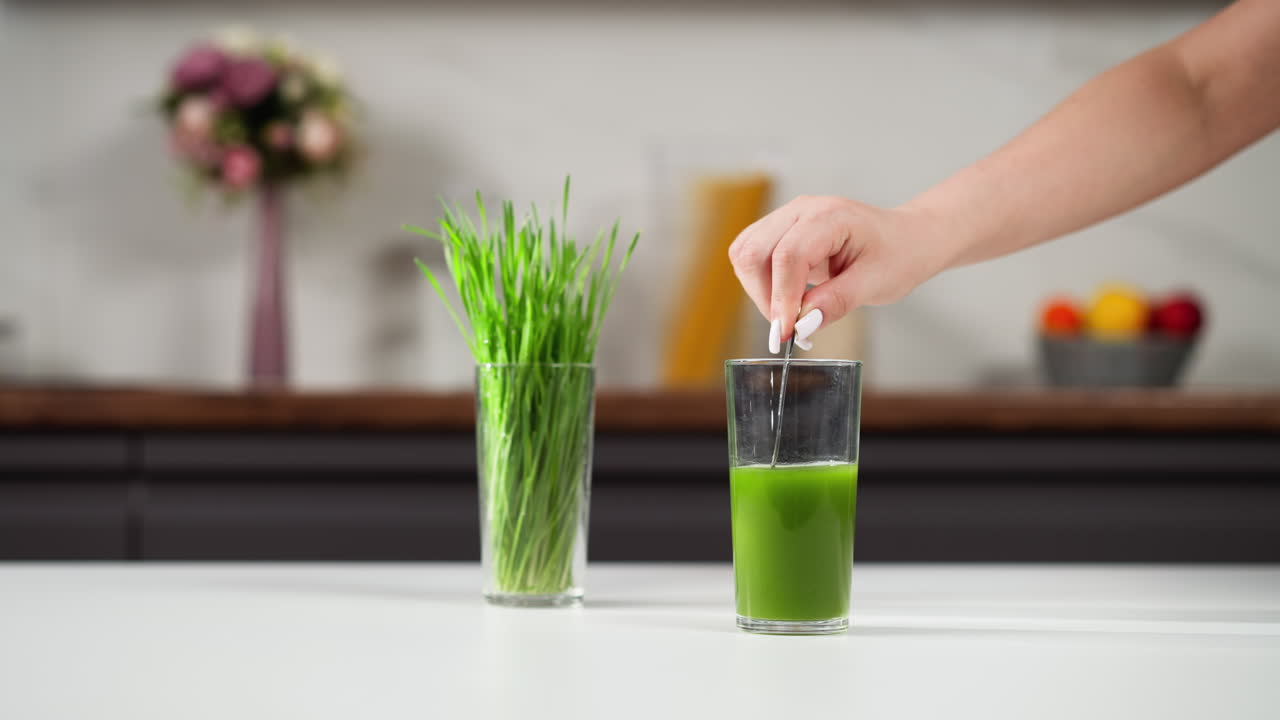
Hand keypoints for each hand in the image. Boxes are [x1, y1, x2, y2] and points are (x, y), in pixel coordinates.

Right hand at [728, 195, 948, 351]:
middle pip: (754, 251)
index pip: (788, 255)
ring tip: (789, 312)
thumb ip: (837, 301)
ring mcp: (787, 217)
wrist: (904, 238)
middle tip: (789, 327)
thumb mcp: (876, 283)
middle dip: (765, 296)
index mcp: (830, 216)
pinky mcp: (780, 230)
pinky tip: (785, 298)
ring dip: (758, 290)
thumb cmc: (897, 255)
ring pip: (745, 253)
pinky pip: (751, 254)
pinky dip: (760, 283)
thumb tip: (802, 323)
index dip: (782, 298)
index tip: (787, 333)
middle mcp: (802, 210)